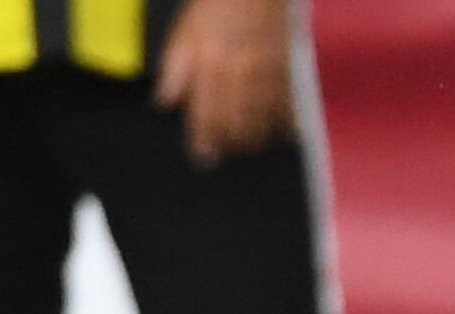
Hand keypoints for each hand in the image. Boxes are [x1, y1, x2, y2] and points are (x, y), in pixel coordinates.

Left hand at [156, 0, 294, 166]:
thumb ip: (174, 68)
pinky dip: (285, 126)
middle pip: (236, 125)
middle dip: (230, 144)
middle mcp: (239, 74)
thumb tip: (165, 103)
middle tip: (226, 153)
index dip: (203, 140)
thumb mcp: (183, 32)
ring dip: (255, 140)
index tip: (203, 158)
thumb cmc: (216, 7)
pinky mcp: (287, 72)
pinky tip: (281, 136)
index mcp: (209, 64)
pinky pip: (289, 108)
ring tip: (248, 147)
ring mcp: (266, 75)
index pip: (205, 113)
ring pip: (263, 122)